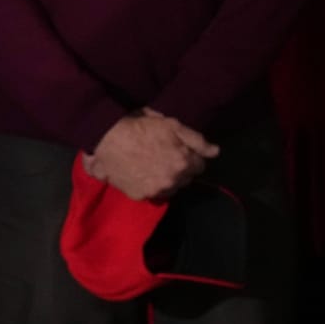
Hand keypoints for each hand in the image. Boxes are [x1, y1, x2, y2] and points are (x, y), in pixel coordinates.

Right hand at [87, 110, 218, 202]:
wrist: (109, 139)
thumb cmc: (143, 129)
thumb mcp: (174, 127)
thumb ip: (198, 141)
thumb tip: (215, 152)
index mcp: (184, 164)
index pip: (199, 167)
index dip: (191, 158)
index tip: (182, 152)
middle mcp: (172, 181)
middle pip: (185, 179)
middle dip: (181, 170)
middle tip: (167, 157)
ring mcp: (155, 190)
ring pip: (171, 188)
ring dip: (168, 180)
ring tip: (155, 166)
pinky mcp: (139, 196)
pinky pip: (153, 193)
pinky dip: (151, 186)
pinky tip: (144, 174)